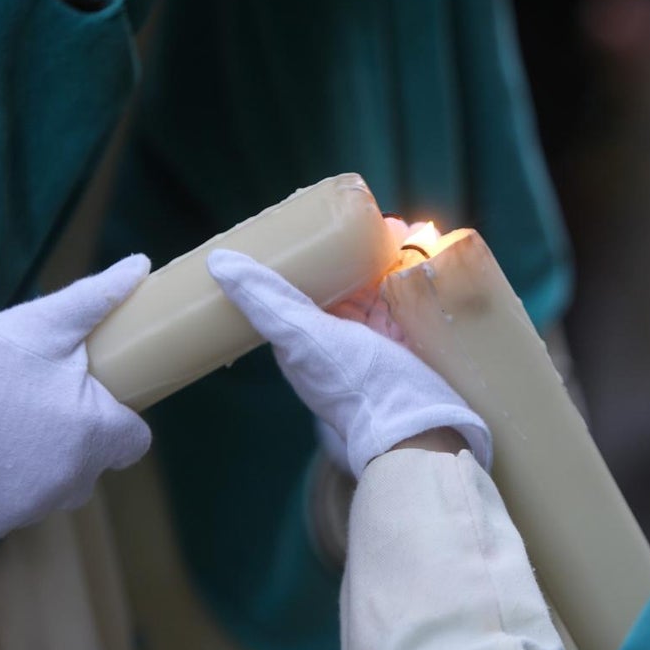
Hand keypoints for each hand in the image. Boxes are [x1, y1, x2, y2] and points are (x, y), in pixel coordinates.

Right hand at [0, 256, 151, 543]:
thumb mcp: (51, 321)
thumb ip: (102, 296)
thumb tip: (140, 264)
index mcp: (98, 435)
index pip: (133, 442)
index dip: (117, 423)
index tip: (93, 407)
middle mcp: (72, 481)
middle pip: (90, 469)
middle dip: (75, 446)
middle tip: (37, 411)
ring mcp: (29, 508)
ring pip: (47, 492)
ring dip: (36, 471)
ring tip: (1, 431)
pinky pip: (1, 513)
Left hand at [207, 249, 490, 477]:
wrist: (417, 429)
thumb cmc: (355, 383)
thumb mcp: (303, 336)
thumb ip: (266, 300)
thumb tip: (219, 261)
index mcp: (306, 337)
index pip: (304, 284)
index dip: (315, 253)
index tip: (328, 221)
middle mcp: (339, 339)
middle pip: (347, 282)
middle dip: (361, 250)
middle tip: (380, 220)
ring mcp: (378, 343)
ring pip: (381, 288)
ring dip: (394, 258)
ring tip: (411, 229)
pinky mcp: (411, 345)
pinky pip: (411, 303)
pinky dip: (419, 277)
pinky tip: (431, 253)